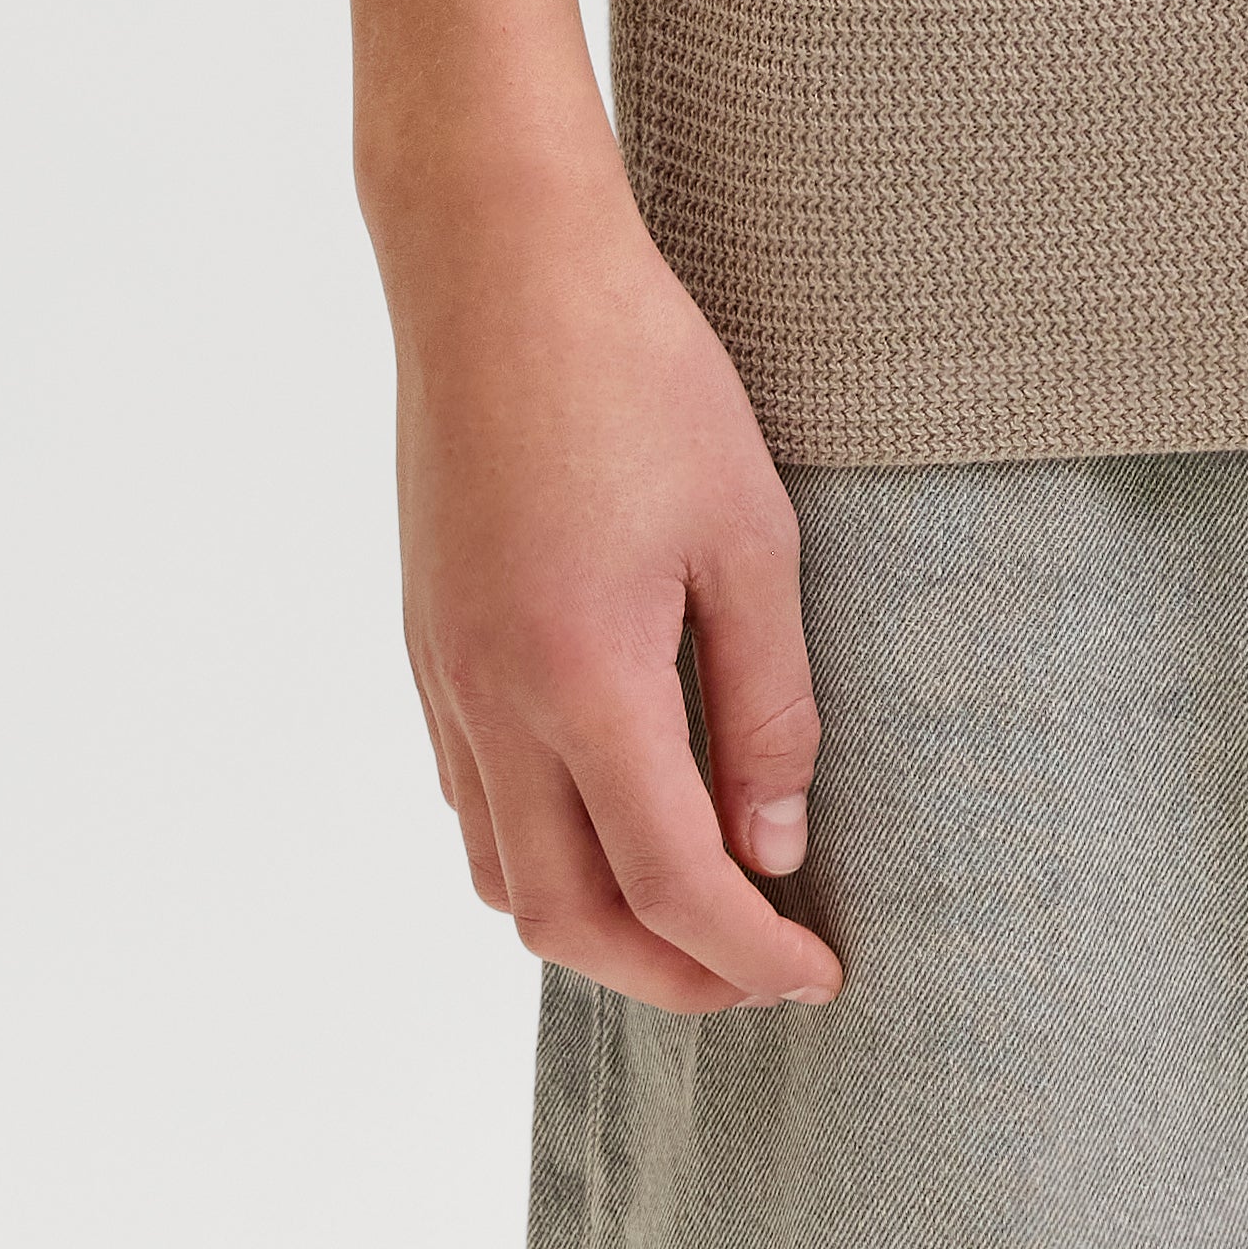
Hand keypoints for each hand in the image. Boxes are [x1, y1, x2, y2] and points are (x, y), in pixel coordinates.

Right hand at [389, 190, 842, 1015]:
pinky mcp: (427, 644)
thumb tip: (776, 844)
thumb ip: (768, 702)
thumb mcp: (750, 534)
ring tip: (696, 914)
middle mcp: (492, 702)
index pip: (670, 883)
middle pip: (567, 918)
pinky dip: (539, 856)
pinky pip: (471, 803)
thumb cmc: (640, 377)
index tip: (820, 978)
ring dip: (596, 927)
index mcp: (580, 679)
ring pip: (502, 876)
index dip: (750, 954)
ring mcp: (444, 677)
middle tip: (763, 972)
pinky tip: (609, 821)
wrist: (499, 270)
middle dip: (670, 975)